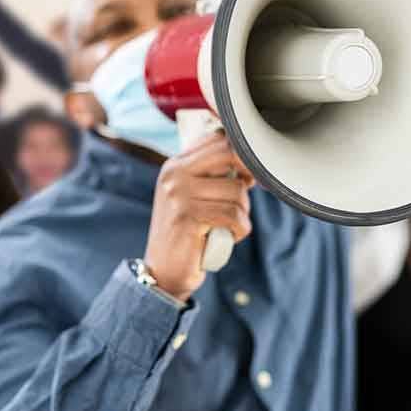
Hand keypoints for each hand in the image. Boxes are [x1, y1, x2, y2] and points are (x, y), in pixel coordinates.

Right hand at [144, 132, 253, 299]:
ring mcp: (179, 195)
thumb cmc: (186, 234)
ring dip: (243, 213)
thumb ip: (209, 176)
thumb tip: (246, 160)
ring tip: (229, 226)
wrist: (163, 271)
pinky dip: (240, 229)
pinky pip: (234, 215)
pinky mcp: (188, 217)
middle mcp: (174, 175)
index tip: (245, 177)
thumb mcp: (190, 197)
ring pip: (237, 191)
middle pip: (229, 154)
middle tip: (242, 199)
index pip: (217, 139)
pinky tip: (229, 237)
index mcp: (174, 166)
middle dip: (247, 177)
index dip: (241, 155)